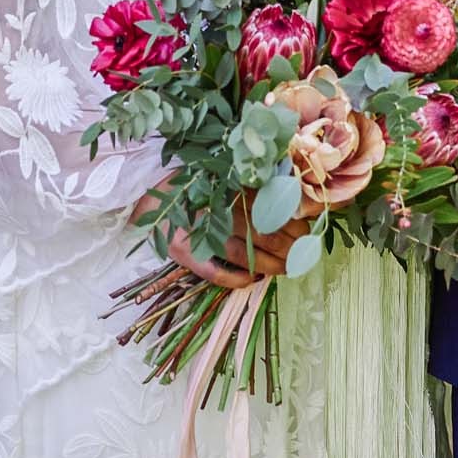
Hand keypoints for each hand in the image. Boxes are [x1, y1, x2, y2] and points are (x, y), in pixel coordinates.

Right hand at [135, 186, 306, 290]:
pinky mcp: (184, 253)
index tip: (306, 231)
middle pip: (260, 231)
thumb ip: (251, 185)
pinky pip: (214, 272)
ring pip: (242, 253)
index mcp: (227, 186)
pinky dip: (236, 279)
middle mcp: (214, 208)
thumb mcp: (224, 176)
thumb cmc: (194, 186)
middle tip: (301, 254)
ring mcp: (197, 232)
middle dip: (286, 246)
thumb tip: (289, 199)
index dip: (291, 222)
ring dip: (268, 264)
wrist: (150, 200)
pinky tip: (252, 280)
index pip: (269, 207)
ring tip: (284, 269)